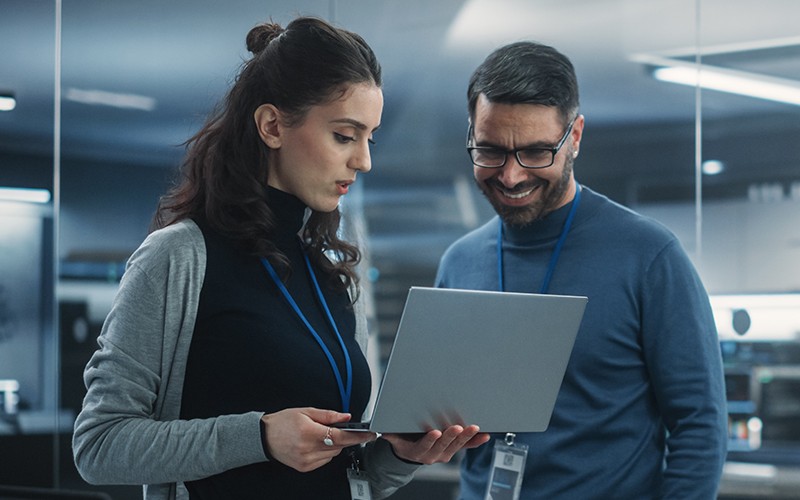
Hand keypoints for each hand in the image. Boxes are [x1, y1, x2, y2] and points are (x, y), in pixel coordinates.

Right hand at [261, 408, 375, 471]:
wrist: (264, 437)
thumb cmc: (283, 422)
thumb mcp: (306, 411)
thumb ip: (328, 415)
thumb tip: (346, 416)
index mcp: (309, 433)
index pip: (341, 436)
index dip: (358, 436)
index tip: (370, 434)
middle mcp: (308, 449)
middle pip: (339, 446)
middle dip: (343, 437)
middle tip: (335, 428)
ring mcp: (307, 461)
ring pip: (334, 454)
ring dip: (334, 445)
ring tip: (319, 435)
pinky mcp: (305, 467)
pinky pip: (325, 460)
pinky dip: (326, 452)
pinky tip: (315, 444)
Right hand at [381, 425, 489, 464]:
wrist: (411, 453)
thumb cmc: (405, 441)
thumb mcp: (395, 438)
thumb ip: (390, 434)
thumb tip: (381, 430)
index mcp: (418, 451)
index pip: (424, 446)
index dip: (430, 439)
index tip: (434, 432)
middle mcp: (433, 455)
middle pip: (443, 445)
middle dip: (451, 436)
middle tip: (457, 427)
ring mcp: (445, 453)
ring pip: (456, 446)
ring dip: (466, 437)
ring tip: (473, 428)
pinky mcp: (453, 449)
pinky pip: (466, 447)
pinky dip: (475, 442)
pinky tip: (484, 436)